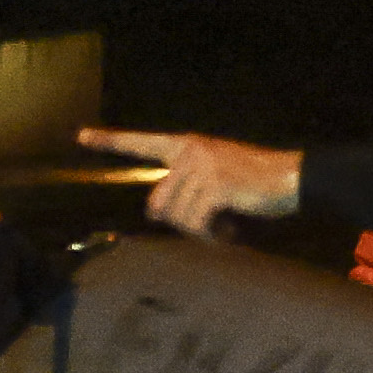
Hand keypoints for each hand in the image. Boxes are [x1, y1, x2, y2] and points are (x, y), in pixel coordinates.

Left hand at [83, 128, 304, 233]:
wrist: (290, 177)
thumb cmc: (253, 181)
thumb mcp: (215, 174)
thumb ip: (185, 186)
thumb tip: (158, 212)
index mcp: (187, 146)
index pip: (142, 142)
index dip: (111, 141)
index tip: (82, 136)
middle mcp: (190, 153)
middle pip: (158, 204)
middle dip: (180, 222)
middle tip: (210, 223)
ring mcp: (201, 168)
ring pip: (178, 218)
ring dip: (200, 231)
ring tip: (225, 223)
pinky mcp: (214, 186)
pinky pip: (196, 224)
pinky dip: (212, 236)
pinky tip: (229, 230)